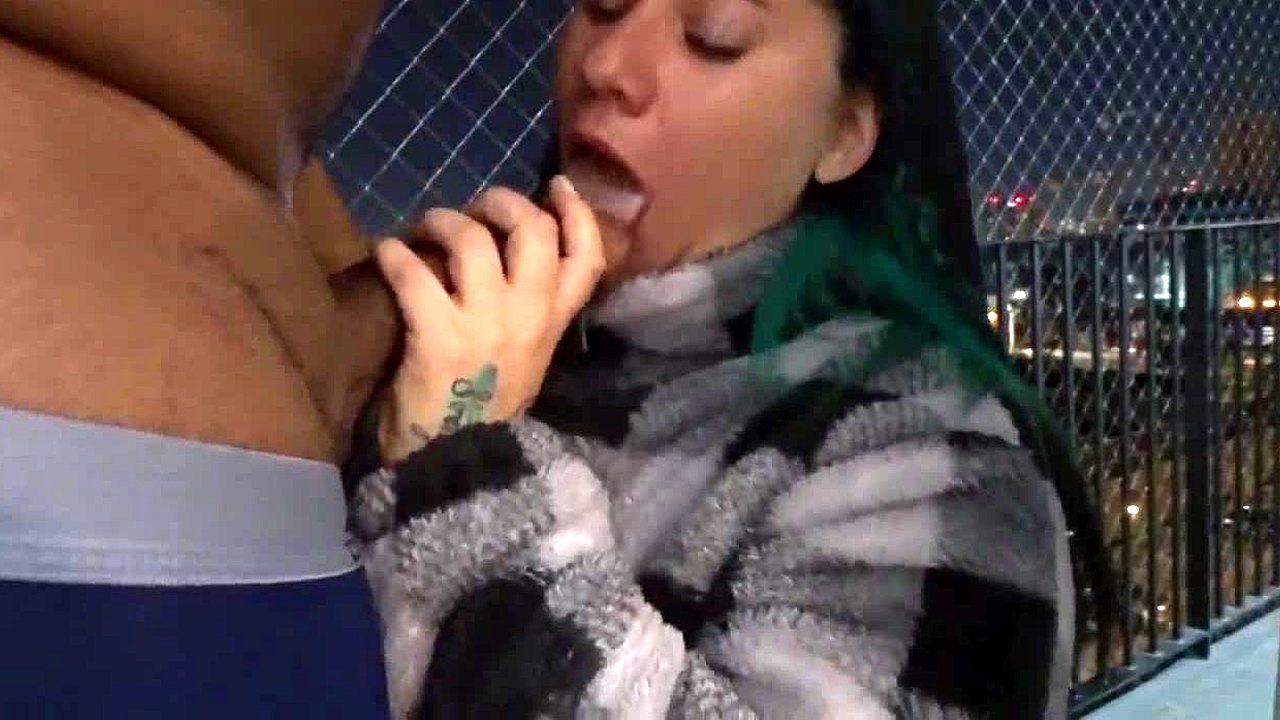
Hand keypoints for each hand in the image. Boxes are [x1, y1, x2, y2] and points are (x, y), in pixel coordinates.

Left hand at [375, 177, 604, 463]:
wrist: (453, 469)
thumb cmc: (484, 413)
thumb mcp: (524, 359)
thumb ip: (526, 313)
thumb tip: (500, 255)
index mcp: (555, 326)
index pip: (589, 258)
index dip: (576, 212)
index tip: (555, 185)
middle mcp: (530, 317)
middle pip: (535, 232)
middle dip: (505, 203)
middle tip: (478, 206)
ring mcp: (487, 324)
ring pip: (475, 240)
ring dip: (445, 221)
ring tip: (426, 227)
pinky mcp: (440, 335)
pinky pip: (415, 273)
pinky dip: (396, 254)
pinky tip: (386, 251)